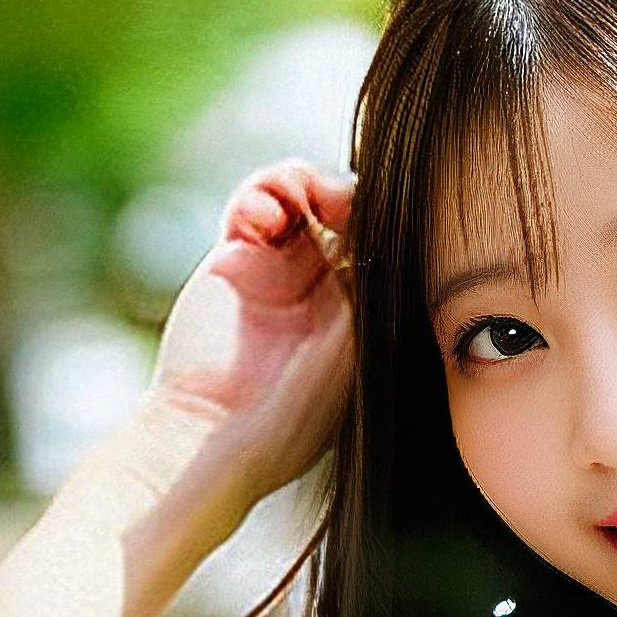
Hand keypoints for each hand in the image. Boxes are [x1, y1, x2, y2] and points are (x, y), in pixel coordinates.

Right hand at [143, 158, 358, 513]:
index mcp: (362, 310)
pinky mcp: (233, 258)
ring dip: (297, 184)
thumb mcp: (356, 348)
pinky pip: (251, 205)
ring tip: (291, 198)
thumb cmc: (298, 409)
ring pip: (296, 197)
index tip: (368, 213)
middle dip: (336, 192)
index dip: (375, 216)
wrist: (218, 433)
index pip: (380, 241)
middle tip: (328, 199)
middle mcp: (323, 285)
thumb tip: (398, 233)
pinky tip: (261, 214)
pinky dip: (257, 195)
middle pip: (341, 208)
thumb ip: (373, 291)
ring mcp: (278, 269)